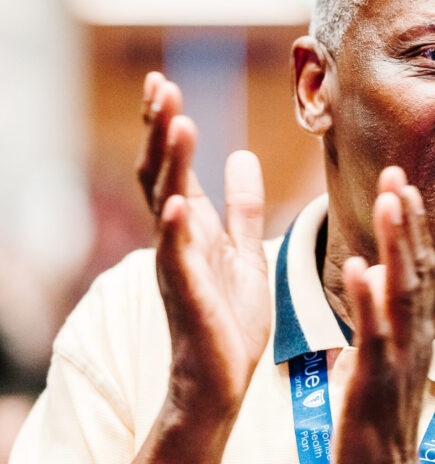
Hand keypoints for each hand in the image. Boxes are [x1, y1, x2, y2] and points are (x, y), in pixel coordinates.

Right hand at [136, 72, 269, 420]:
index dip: (167, 126)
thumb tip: (242, 156)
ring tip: (177, 123)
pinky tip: (178, 203)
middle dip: (161, 130)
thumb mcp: (245, 252)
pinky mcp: (189, 297)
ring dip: (171, 164)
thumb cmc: (229, 319)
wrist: (223, 380)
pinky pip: (177, 259)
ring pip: (166, 206)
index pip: (173, 166)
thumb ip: (242, 207)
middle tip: (161, 86)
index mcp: (193, 228)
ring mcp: (178, 266)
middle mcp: (178, 241)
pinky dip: (176, 230)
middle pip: (162, 175)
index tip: (164, 83)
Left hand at [333, 166, 434, 463]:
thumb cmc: (375, 423)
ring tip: (389, 201)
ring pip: (403, 292)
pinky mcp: (375, 383)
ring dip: (396, 244)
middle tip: (397, 171)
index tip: (402, 182)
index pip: (418, 268)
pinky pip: (375, 336)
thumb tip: (375, 277)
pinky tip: (360, 268)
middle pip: (417, 268)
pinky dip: (368, 300)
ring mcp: (398, 359)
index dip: (411, 225)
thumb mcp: (379, 361)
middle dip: (406, 219)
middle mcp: (413, 338)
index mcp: (412, 332)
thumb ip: (379, 319)